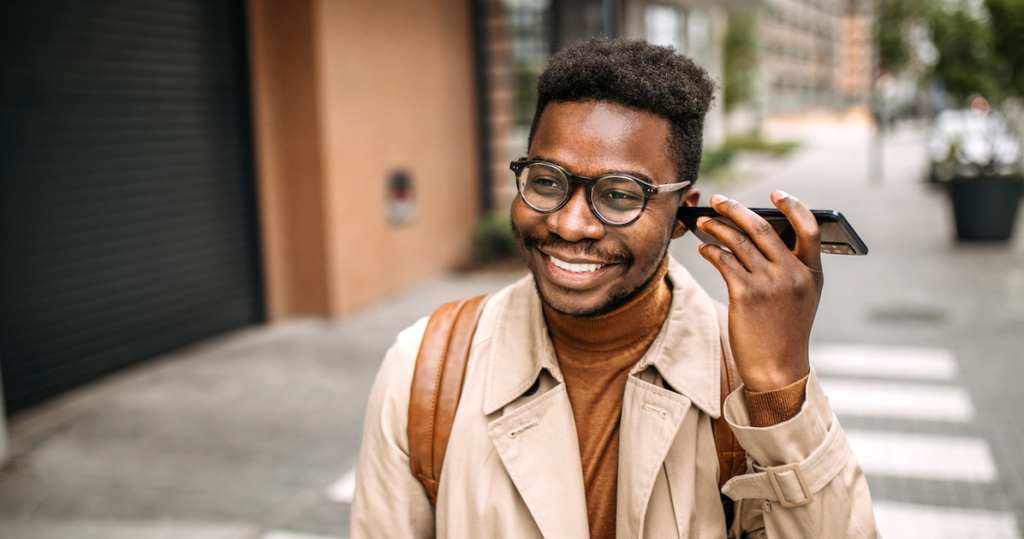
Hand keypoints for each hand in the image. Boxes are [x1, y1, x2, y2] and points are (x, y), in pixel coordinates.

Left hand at [696, 191, 822, 391]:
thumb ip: (790, 269)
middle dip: (735, 209)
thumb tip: (759, 237)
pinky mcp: (747, 294)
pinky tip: (705, 249)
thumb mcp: (801, 299)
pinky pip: (724, 261)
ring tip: (703, 222)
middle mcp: (794, 274)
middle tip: (718, 199)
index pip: (810, 229)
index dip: (794, 206)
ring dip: (717, 227)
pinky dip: (712, 251)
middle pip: (763, 228)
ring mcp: (771, 283)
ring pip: (739, 242)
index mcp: (813, 274)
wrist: (778, 369)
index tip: (776, 193)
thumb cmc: (785, 332)